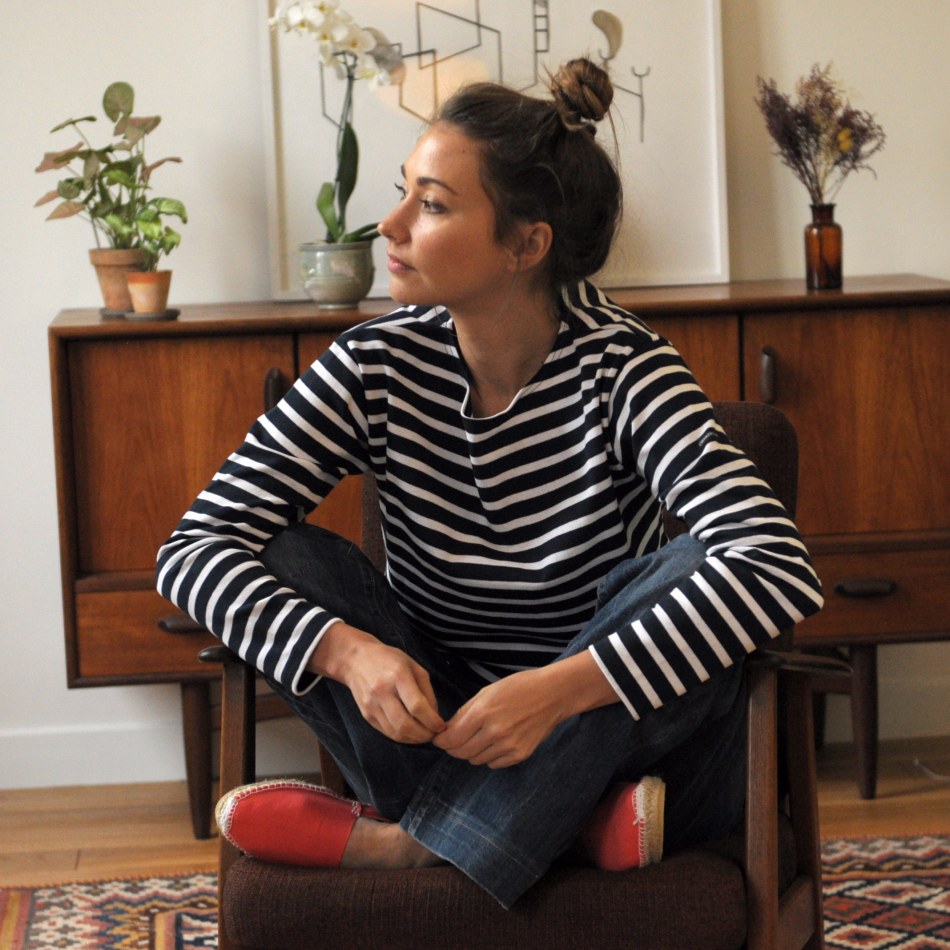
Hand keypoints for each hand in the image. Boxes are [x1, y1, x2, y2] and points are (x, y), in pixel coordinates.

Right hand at [310, 623, 445, 743]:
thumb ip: (426, 690)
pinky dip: (401, 737)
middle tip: (434, 734)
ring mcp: (372, 705)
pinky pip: (386, 732)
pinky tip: (410, 733)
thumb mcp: (413, 666)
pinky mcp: (366, 715)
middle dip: (424, 735)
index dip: (432, 721)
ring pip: (395, 732)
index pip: (417, 706)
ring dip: (413, 739)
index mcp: (398, 676)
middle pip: (405, 724)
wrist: (356, 660)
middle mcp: (383, 692)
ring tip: (424, 735)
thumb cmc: (389, 660)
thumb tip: (435, 716)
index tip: (441, 726)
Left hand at [434, 652, 620, 768]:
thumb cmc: (518, 687)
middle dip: (454, 747)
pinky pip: (493, 764)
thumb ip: (465, 712)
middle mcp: (495, 732)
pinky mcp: (520, 755)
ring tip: (480, 737)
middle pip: (461, 753)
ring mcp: (509, 746)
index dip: (441, 741)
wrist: (553, 694)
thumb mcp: (487, 692)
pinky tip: (496, 742)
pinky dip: (489, 756)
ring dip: (472, 752)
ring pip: (476, 760)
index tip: (439, 739)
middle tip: (456, 740)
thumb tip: (447, 730)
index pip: (451, 739)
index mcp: (483, 712)